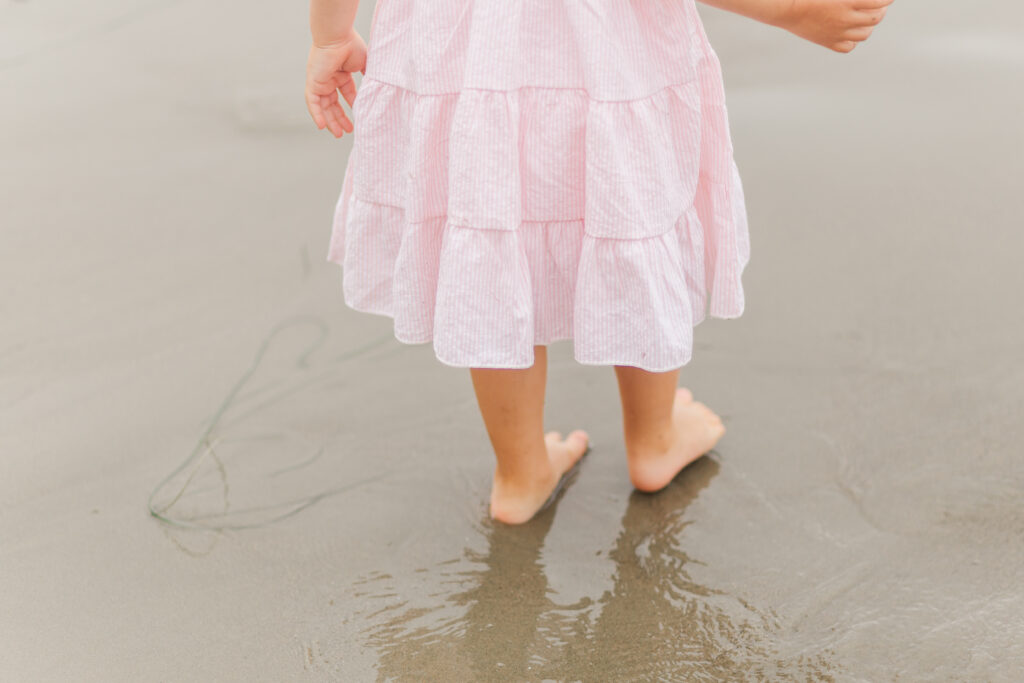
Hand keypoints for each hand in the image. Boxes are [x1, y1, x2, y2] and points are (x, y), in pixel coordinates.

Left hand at [305, 31, 366, 136]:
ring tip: (338, 134)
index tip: (359, 117)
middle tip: (346, 131)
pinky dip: (317, 114)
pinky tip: (322, 126)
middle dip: (340, 118)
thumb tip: (378, 89)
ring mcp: (320, 81)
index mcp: (341, 73)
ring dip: (330, 121)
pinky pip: (312, 102)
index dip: (352, 106)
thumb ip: (370, 78)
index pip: (346, 94)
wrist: (338, 36)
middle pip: (333, 103)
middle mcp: (329, 78)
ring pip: (323, 106)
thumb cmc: (351, 45)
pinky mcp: (313, 82)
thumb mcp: (365, 65)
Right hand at [773, 0, 893, 52]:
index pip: (879, 2)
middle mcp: (846, 20)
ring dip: (870, 26)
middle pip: (875, 19)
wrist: (786, 9)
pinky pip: (849, 46)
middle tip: (881, 7)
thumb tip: (860, 0)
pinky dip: (854, 40)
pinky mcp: (828, 42)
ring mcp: (837, 34)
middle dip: (881, 11)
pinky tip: (851, 33)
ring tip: (868, 20)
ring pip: (864, 34)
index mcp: (847, 3)